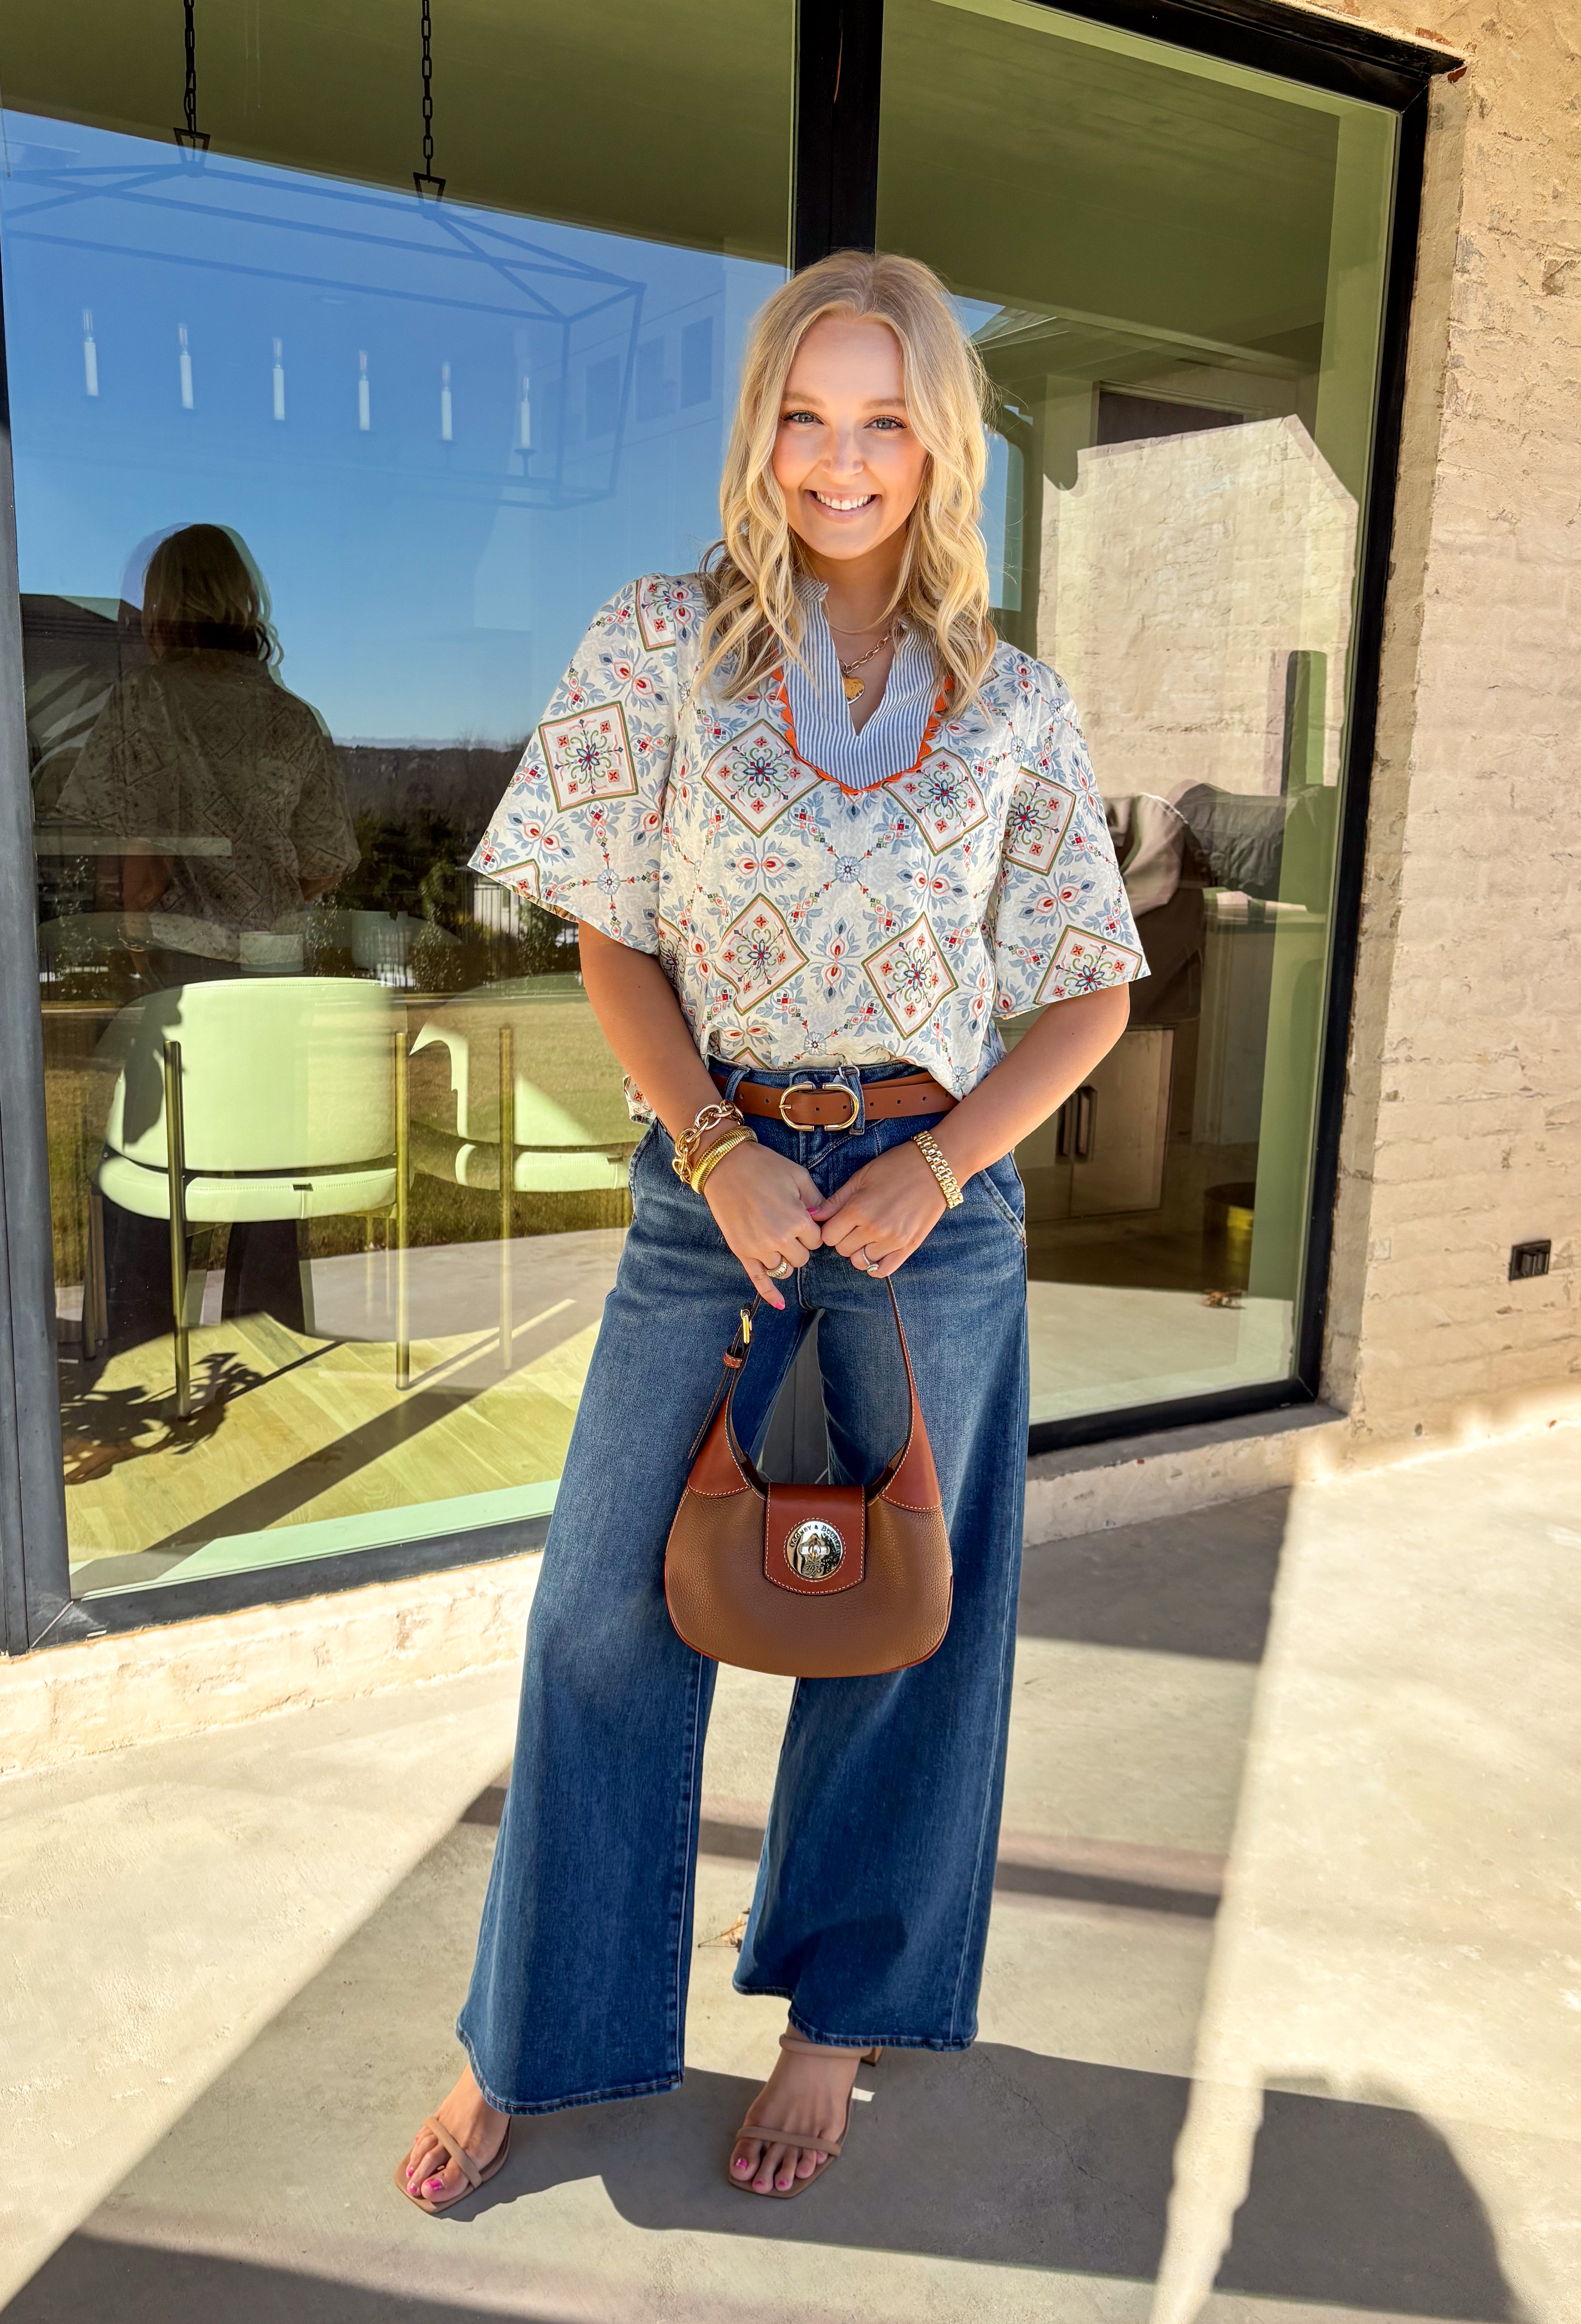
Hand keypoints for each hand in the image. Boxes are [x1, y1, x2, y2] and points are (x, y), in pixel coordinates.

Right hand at [701, 1139, 822, 1307]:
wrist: (725, 1164)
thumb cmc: (763, 1166)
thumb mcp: (798, 1176)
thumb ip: (816, 1200)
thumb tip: (824, 1219)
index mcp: (797, 1221)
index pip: (816, 1241)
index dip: (810, 1231)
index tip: (802, 1219)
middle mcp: (779, 1239)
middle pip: (801, 1258)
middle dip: (799, 1245)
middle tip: (788, 1227)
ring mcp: (758, 1248)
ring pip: (783, 1268)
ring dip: (783, 1257)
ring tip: (775, 1238)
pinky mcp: (741, 1251)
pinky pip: (758, 1279)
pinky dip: (769, 1294)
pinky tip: (779, 1304)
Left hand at [810, 1142, 946, 1277]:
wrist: (936, 1167)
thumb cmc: (896, 1166)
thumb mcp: (861, 1177)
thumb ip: (836, 1200)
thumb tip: (814, 1216)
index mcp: (858, 1209)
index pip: (828, 1236)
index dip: (830, 1229)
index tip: (838, 1221)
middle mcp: (874, 1229)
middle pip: (842, 1250)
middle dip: (844, 1239)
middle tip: (854, 1225)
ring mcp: (892, 1240)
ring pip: (860, 1262)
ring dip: (859, 1251)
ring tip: (867, 1235)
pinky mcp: (909, 1247)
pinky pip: (883, 1270)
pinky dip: (875, 1265)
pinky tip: (877, 1250)